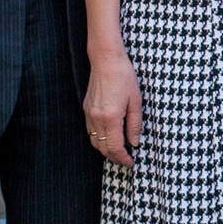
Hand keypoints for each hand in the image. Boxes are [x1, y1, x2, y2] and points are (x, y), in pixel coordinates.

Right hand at [83, 53, 142, 167]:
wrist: (106, 60)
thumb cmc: (124, 77)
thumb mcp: (136, 101)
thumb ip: (135, 124)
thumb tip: (134, 142)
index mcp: (111, 117)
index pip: (115, 147)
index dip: (123, 158)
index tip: (131, 162)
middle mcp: (97, 118)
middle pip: (103, 148)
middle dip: (115, 157)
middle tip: (126, 160)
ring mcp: (89, 114)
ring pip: (95, 141)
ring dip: (106, 150)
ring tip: (119, 151)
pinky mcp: (86, 109)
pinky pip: (91, 131)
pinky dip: (100, 139)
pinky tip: (110, 137)